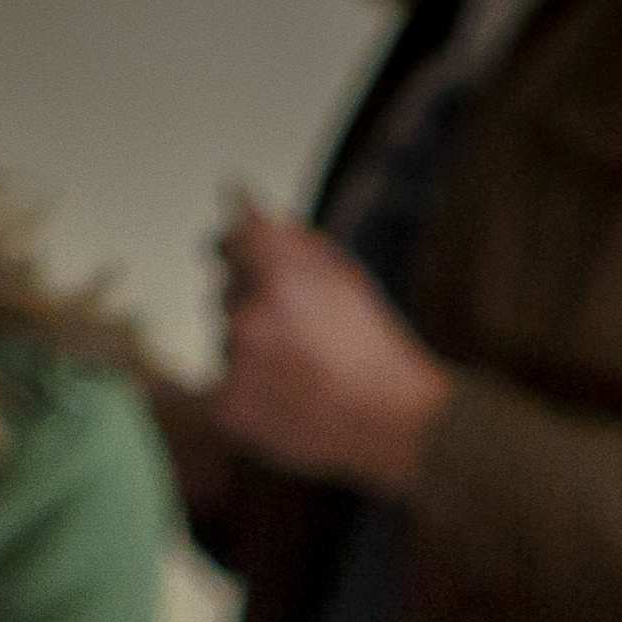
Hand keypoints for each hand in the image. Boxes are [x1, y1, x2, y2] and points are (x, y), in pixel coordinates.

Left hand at [210, 204, 457, 495]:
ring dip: (249, 352)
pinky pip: (221, 388)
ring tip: (301, 375)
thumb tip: (236, 197)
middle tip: (302, 338)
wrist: (400, 424)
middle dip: (251, 307)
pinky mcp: (227, 408)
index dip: (236, 250)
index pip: (229, 241)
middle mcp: (248, 315)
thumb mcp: (342, 274)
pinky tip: (287, 400)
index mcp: (278, 274)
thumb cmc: (376, 346)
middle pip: (223, 295)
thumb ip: (286, 237)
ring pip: (223, 343)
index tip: (241, 258)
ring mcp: (233, 365)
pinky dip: (246, 394)